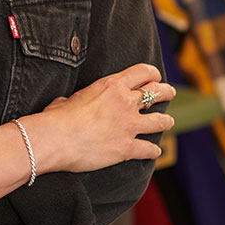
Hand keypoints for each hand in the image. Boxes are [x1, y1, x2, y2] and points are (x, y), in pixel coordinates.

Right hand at [24, 63, 174, 174]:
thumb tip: (68, 103)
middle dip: (167, 92)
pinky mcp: (126, 148)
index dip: (153, 74)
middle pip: (157, 92)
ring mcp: (128, 126)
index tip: (154, 77)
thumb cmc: (56, 118)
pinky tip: (154, 152)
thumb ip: (77, 99)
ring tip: (168, 121)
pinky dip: (153, 151)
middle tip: (169, 93)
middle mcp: (125, 102)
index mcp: (112, 85)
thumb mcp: (68, 99)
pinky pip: (149, 149)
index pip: (143, 72)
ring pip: (161, 121)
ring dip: (166, 121)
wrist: (55, 139)